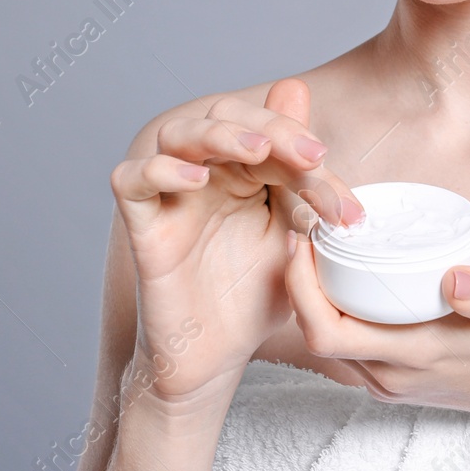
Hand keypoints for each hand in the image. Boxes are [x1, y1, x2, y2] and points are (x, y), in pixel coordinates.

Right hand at [109, 78, 362, 405]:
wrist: (221, 355)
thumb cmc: (256, 293)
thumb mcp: (295, 235)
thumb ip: (305, 182)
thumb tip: (326, 126)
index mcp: (246, 170)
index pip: (271, 130)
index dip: (306, 146)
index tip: (338, 189)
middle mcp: (208, 173)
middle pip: (225, 115)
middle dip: (270, 126)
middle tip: (308, 156)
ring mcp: (173, 196)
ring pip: (177, 134)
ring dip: (218, 133)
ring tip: (255, 148)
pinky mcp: (144, 226)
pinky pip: (131, 179)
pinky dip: (159, 169)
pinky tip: (197, 178)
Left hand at [283, 230, 469, 430]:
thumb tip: (454, 279)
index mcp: (416, 354)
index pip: (329, 334)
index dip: (302, 288)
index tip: (306, 239)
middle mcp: (392, 375)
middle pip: (317, 336)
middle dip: (299, 284)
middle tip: (307, 231)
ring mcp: (390, 381)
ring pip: (329, 342)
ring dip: (313, 298)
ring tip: (322, 246)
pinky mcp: (394, 379)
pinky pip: (346, 346)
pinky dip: (334, 311)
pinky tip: (345, 276)